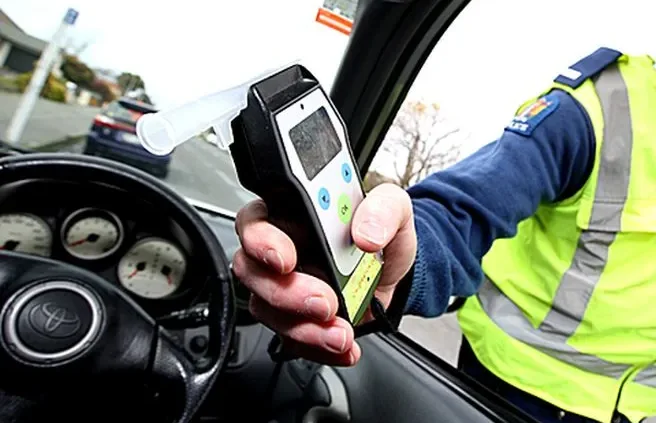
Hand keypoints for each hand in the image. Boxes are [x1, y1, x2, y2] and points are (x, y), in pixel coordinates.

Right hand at [232, 183, 416, 365]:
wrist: (397, 270)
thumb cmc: (381, 230)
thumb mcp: (394, 206)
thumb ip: (382, 210)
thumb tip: (366, 233)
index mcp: (291, 212)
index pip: (255, 221)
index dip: (261, 242)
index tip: (286, 260)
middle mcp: (280, 248)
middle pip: (253, 272)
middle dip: (286, 293)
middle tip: (324, 301)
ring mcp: (285, 286)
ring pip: (268, 311)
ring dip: (304, 328)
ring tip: (341, 332)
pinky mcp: (297, 318)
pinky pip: (293, 340)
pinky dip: (319, 349)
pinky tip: (343, 347)